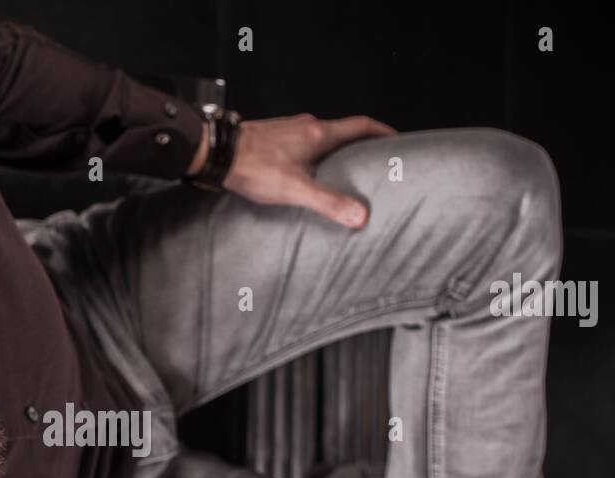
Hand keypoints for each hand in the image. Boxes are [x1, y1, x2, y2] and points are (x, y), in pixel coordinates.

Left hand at [222, 113, 396, 227]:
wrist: (217, 153)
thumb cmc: (253, 167)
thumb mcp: (294, 189)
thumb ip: (328, 202)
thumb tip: (360, 215)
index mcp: (318, 133)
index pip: (361, 125)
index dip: (382, 131)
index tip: (397, 139)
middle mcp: (306, 125)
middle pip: (344, 130)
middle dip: (362, 144)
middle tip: (375, 159)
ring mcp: (289, 129)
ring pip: (322, 136)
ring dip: (337, 149)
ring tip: (344, 168)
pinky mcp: (275, 137)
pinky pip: (304, 142)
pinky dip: (315, 153)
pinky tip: (308, 171)